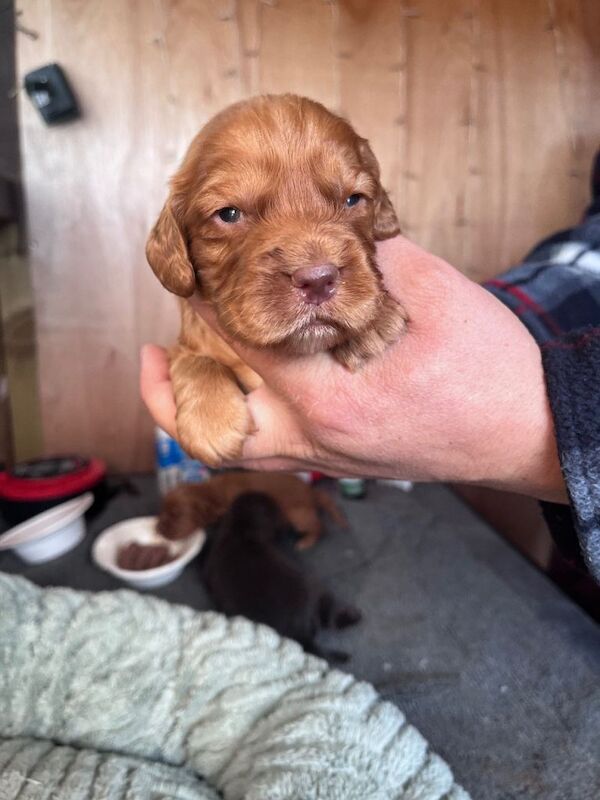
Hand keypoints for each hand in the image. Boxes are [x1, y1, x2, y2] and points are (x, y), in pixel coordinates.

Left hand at [141, 236, 565, 502]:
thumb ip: (370, 257)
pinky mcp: (338, 466)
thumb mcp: (434, 292)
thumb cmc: (491, 371)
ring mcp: (325, 459)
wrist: (528, 433)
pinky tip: (238, 394)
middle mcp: (316, 437)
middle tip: (170, 327)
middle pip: (214, 409)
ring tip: (166, 373)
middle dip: (180, 365)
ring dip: (188, 413)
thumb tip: (329, 227)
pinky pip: (264, 456)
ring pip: (230, 449)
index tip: (197, 270)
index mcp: (332, 395)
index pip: (242, 342)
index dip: (210, 301)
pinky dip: (233, 427)